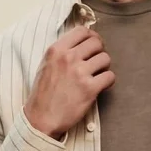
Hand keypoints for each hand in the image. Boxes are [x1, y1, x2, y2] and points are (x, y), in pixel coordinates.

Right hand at [23, 25, 114, 139]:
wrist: (41, 119)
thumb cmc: (43, 94)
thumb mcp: (46, 65)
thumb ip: (62, 52)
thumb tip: (81, 43)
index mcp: (56, 50)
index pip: (82, 31)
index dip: (91, 37)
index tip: (93, 45)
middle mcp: (68, 58)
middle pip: (97, 42)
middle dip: (100, 51)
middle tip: (97, 62)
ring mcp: (80, 73)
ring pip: (105, 58)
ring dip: (104, 66)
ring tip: (97, 75)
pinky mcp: (89, 89)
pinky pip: (109, 76)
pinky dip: (108, 81)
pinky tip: (101, 86)